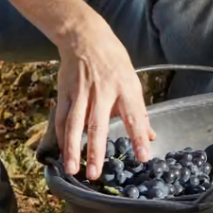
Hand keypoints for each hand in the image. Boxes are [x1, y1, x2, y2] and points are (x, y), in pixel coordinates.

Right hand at [54, 16, 154, 181]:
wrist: (86, 39)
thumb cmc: (114, 62)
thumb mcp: (132, 81)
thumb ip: (139, 111)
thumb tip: (150, 136)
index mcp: (125, 88)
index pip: (135, 116)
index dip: (139, 137)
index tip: (144, 157)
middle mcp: (103, 91)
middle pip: (98, 124)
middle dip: (96, 151)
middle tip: (95, 174)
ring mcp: (81, 92)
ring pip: (75, 124)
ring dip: (73, 149)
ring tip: (72, 169)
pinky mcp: (65, 93)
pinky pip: (62, 118)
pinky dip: (62, 137)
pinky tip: (63, 152)